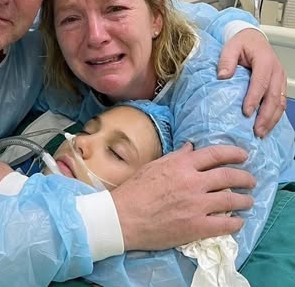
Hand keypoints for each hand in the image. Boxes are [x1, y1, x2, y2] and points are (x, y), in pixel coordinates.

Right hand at [111, 143, 254, 251]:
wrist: (124, 217)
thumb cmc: (135, 189)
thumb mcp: (154, 166)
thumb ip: (176, 157)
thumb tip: (191, 147)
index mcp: (182, 165)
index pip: (214, 154)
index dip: (233, 153)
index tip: (243, 155)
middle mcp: (193, 182)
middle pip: (228, 176)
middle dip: (244, 177)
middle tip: (251, 179)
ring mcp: (197, 206)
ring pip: (231, 199)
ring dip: (244, 200)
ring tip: (248, 200)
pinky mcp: (197, 227)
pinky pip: (225, 224)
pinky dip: (236, 222)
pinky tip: (238, 221)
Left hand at [217, 29, 286, 136]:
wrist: (253, 38)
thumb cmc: (242, 43)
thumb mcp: (231, 46)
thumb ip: (226, 60)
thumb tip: (222, 76)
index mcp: (265, 61)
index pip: (261, 82)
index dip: (254, 98)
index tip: (246, 112)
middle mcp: (276, 70)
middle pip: (274, 96)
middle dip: (266, 116)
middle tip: (256, 130)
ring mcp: (280, 78)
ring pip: (280, 102)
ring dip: (272, 119)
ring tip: (261, 133)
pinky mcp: (280, 84)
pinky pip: (280, 102)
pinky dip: (275, 115)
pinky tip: (267, 125)